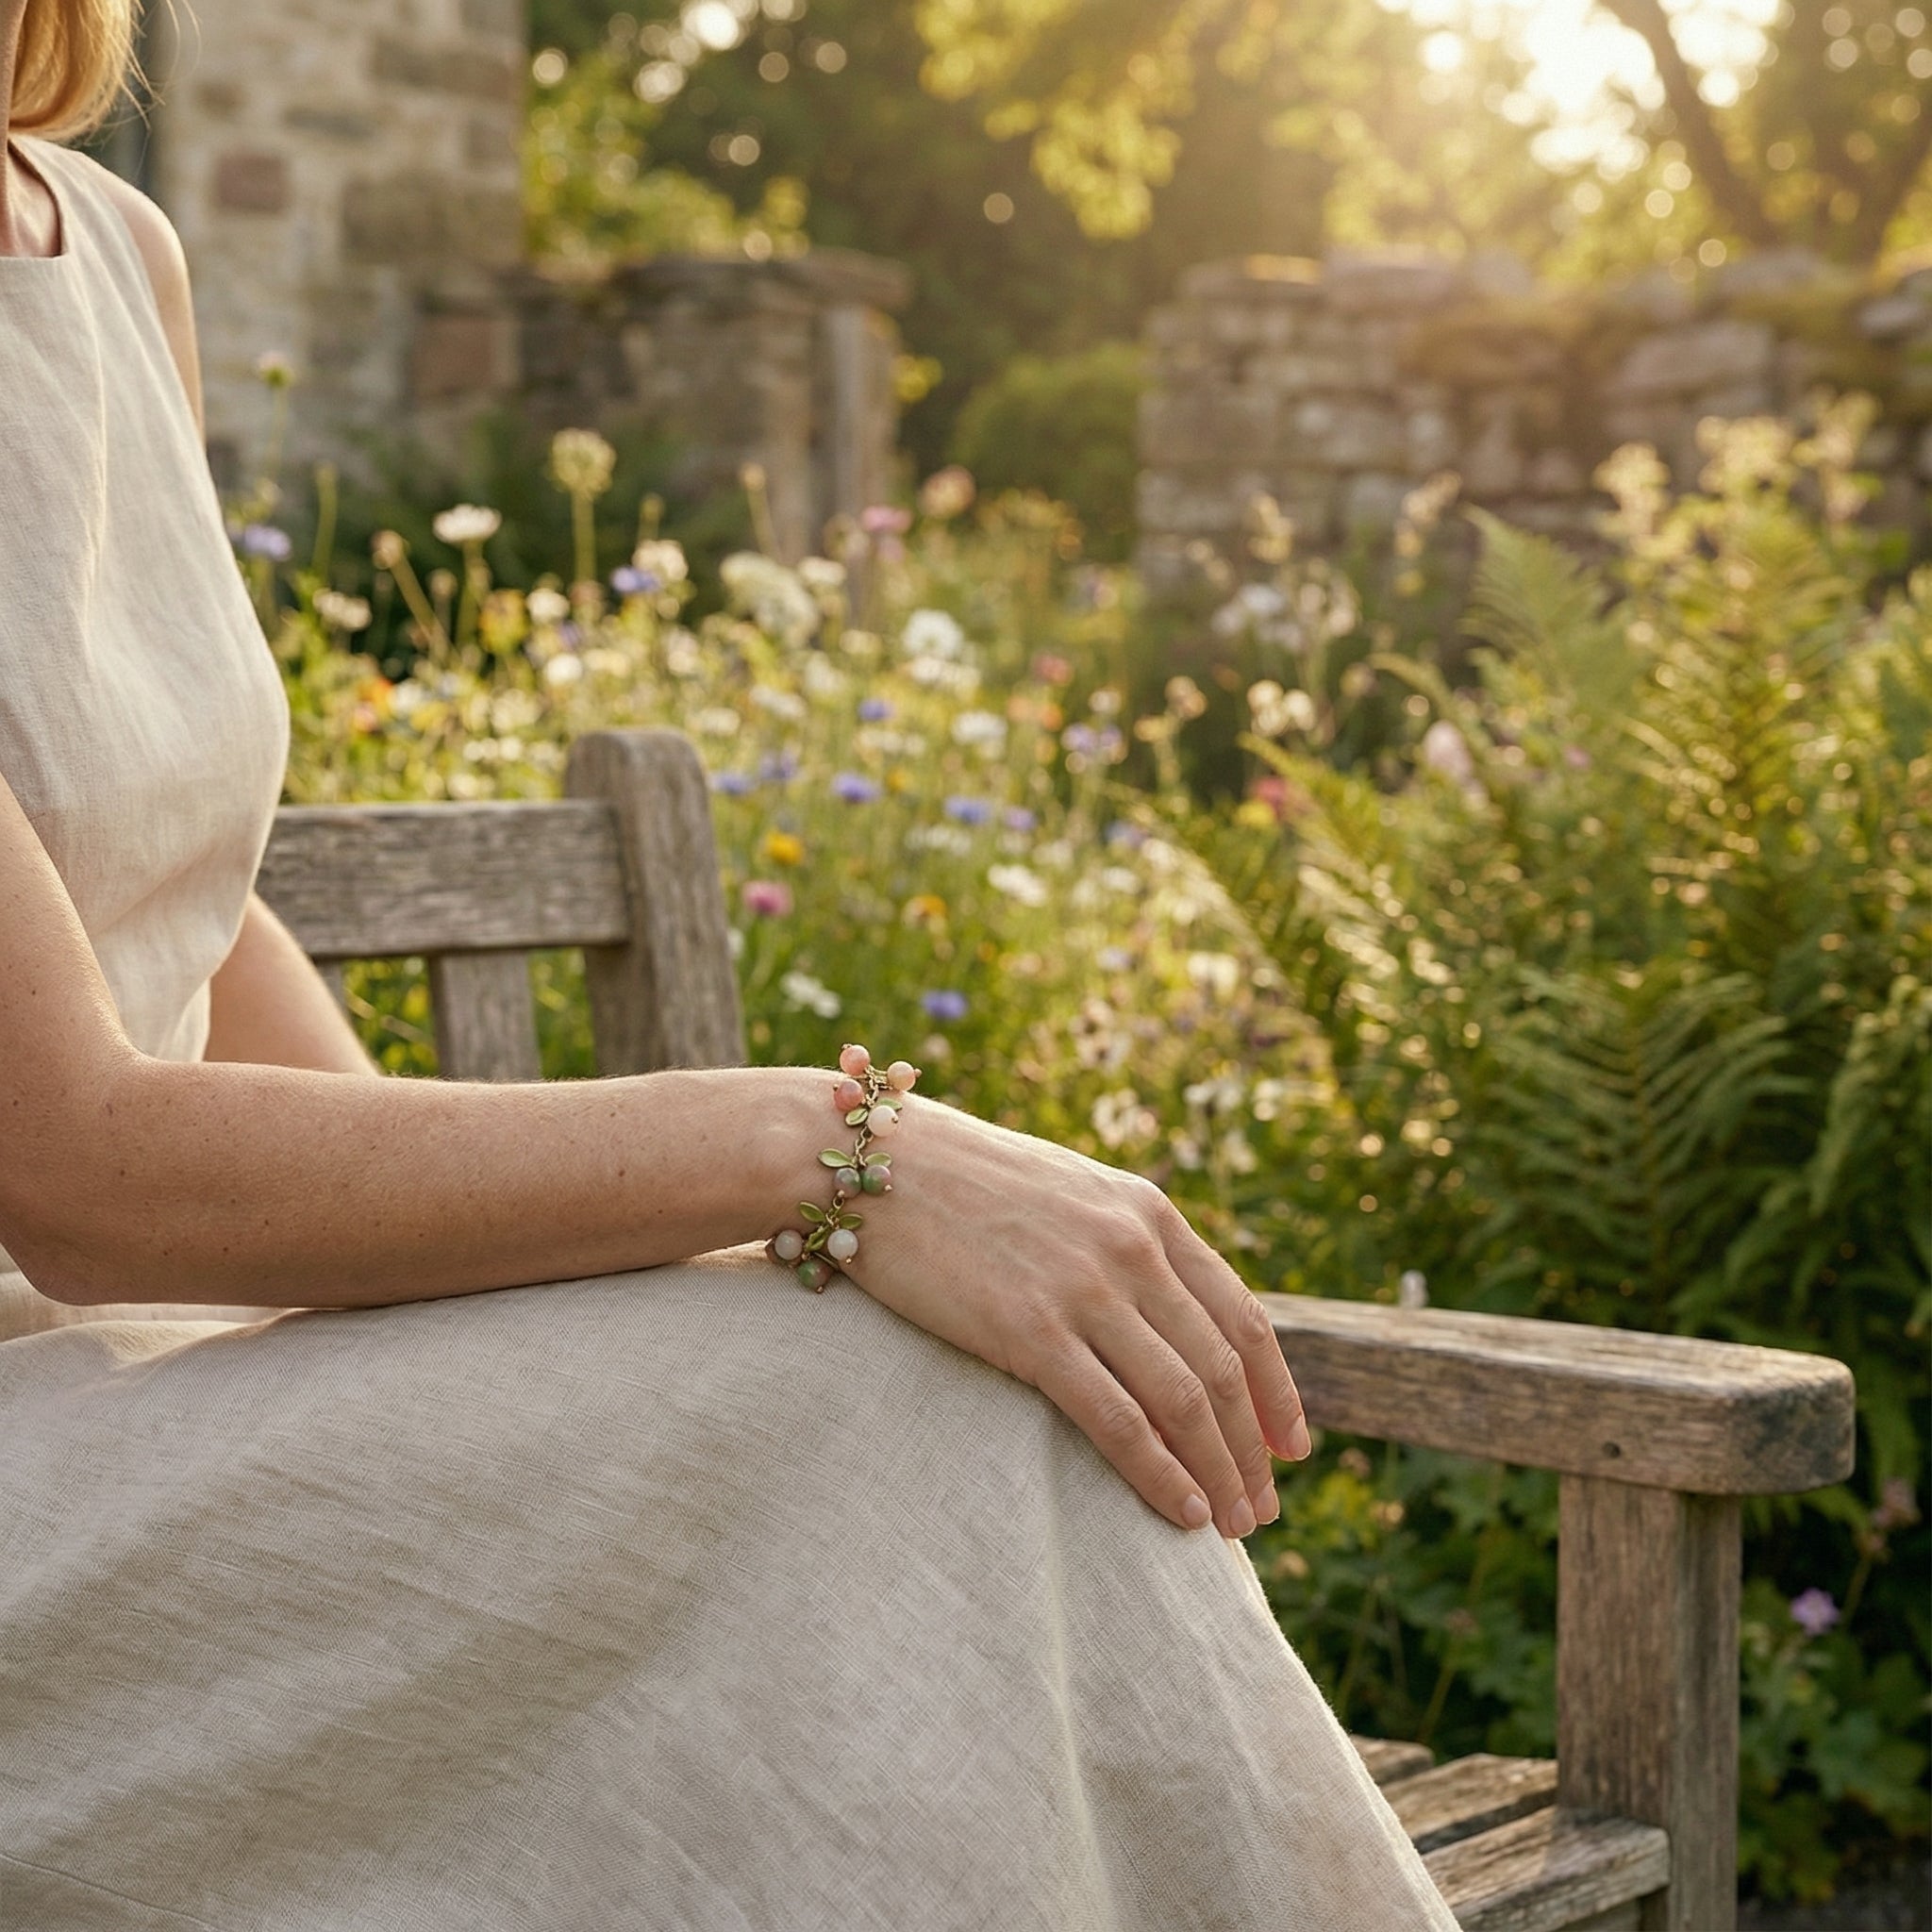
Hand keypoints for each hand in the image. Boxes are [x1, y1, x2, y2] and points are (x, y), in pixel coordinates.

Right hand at [840, 1092, 1311, 1535]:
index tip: (1293, 1447)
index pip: (1243, 1315)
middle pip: (1223, 1368)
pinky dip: (1159, 1473)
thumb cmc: (958, 1180)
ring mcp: (1085, 1288)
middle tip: (1262, 1510)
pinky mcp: (1030, 1330)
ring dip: (1218, 1473)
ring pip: (1184, 1400)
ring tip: (1231, 1527)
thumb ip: (1120, 1242)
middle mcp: (1132, 1246)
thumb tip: (1158, 1312)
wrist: (872, 1160)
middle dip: (1253, 1449)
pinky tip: (1179, 1514)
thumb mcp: (1067, 1192)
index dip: (1277, 1391)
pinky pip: (1118, 1418)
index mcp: (1148, 1211)